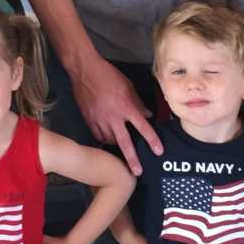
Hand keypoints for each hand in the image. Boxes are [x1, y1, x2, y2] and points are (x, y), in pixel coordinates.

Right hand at [70, 54, 161, 174]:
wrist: (85, 71)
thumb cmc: (109, 75)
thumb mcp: (128, 86)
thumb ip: (138, 102)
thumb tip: (147, 115)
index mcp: (126, 107)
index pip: (143, 127)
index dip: (152, 140)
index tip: (158, 151)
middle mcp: (113, 117)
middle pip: (125, 143)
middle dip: (132, 159)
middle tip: (138, 172)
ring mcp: (99, 120)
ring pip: (110, 140)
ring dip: (117, 145)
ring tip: (121, 146)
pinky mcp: (89, 120)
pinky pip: (98, 135)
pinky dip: (104, 138)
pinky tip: (107, 137)